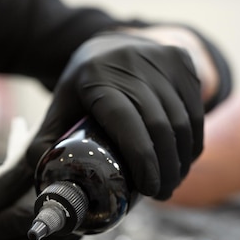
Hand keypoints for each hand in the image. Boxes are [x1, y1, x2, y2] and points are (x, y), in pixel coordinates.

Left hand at [27, 31, 203, 199]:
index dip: (142, 159)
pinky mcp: (181, 60)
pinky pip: (196, 107)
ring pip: (183, 119)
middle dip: (165, 167)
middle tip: (162, 194)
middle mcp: (131, 63)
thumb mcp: (57, 111)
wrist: (107, 45)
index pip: (126, 122)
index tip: (149, 189)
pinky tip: (185, 159)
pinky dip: (194, 139)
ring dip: (182, 157)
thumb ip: (44, 144)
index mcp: (96, 77)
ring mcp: (160, 58)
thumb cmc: (81, 89)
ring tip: (173, 182)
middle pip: (160, 125)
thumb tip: (43, 180)